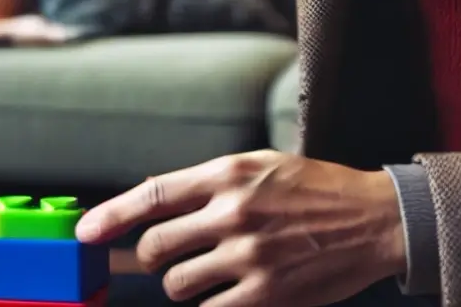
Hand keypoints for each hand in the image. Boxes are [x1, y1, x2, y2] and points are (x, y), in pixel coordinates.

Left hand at [74, 150, 406, 306]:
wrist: (375, 220)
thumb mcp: (262, 166)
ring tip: (207, 276)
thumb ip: (211, 183)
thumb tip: (156, 203)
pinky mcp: (266, 294)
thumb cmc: (317, 191)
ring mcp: (248, 256)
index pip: (153, 195)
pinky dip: (211, 306)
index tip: (85, 232)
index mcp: (229, 174)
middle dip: (152, 257)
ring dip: (182, 286)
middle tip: (167, 258)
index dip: (111, 215)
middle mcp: (233, 212)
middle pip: (155, 246)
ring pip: (177, 284)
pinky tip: (229, 294)